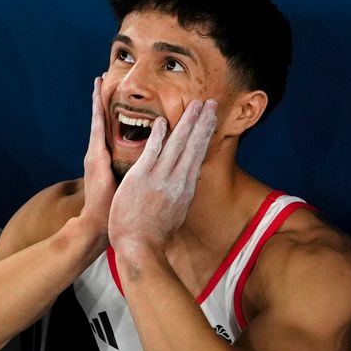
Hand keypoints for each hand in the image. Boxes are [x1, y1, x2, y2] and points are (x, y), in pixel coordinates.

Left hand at [79, 76, 115, 241]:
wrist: (97, 225)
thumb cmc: (103, 205)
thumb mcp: (103, 179)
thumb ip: (102, 162)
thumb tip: (100, 145)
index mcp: (96, 152)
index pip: (97, 119)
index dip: (97, 100)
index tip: (98, 80)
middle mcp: (96, 152)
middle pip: (99, 119)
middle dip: (101, 100)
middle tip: (104, 79)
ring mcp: (100, 159)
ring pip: (105, 129)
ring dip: (108, 112)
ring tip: (113, 95)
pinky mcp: (105, 166)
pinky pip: (110, 142)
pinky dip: (114, 129)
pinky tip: (125, 125)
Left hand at [108, 99, 216, 258]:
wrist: (140, 248)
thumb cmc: (154, 236)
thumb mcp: (176, 214)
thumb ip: (181, 196)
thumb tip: (186, 186)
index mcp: (185, 188)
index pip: (198, 155)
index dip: (205, 135)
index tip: (211, 119)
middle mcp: (177, 180)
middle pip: (193, 145)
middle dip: (202, 122)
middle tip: (210, 103)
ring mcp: (160, 178)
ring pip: (177, 145)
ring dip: (187, 122)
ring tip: (195, 104)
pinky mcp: (141, 179)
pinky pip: (152, 152)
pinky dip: (158, 136)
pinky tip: (162, 121)